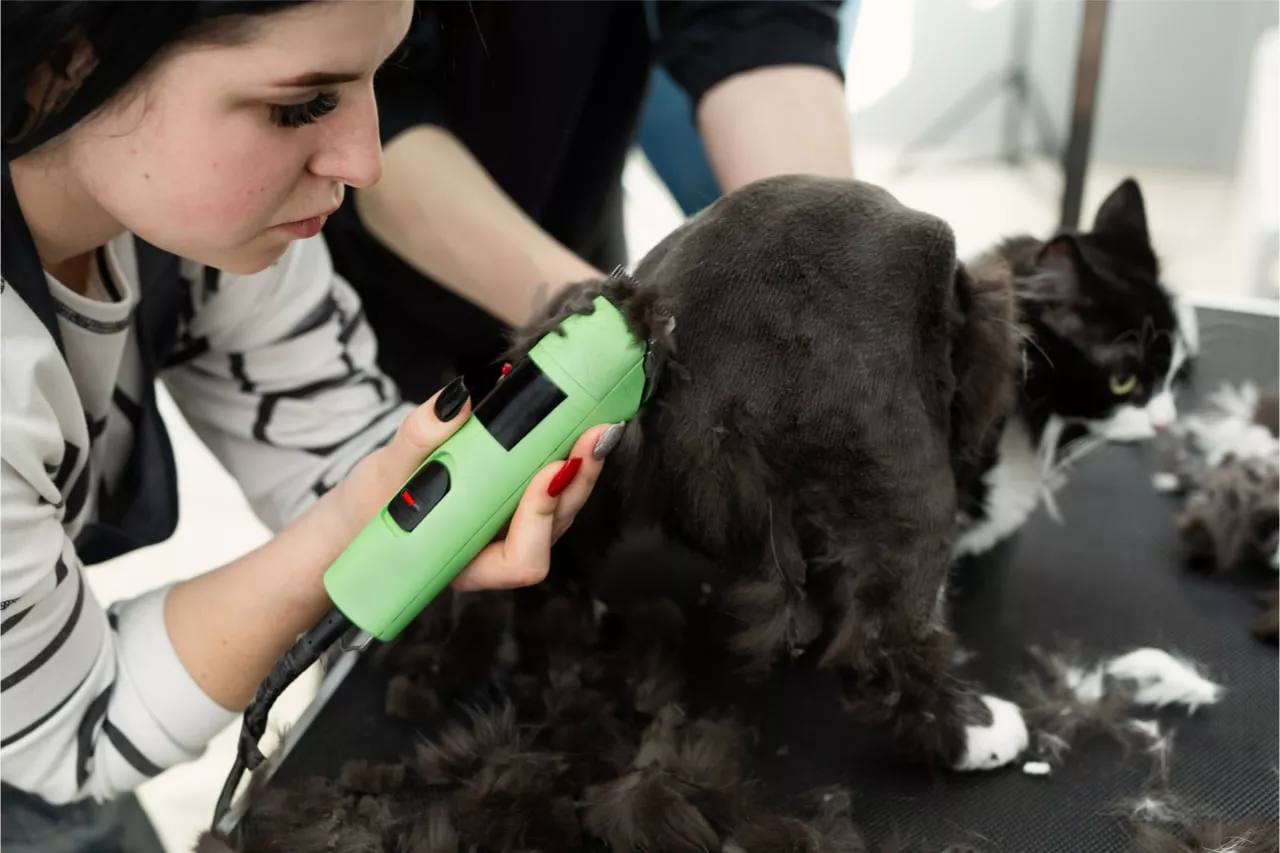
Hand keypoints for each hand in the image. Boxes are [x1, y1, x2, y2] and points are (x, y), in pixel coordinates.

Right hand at [335, 379, 617, 591]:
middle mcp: (497, 552)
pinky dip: (565, 456)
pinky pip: (549, 486)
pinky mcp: (513, 501)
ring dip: (582, 469)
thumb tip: (457, 399)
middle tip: (597, 434)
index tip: (549, 471)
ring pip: (561, 509)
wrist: (358, 518)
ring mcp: (509, 528)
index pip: (521, 559)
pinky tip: (575, 424)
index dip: (541, 518)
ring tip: (596, 425)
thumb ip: (418, 439)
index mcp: (468, 564)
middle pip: (555, 529)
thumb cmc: (368, 509)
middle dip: (579, 482)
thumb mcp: (382, 474)